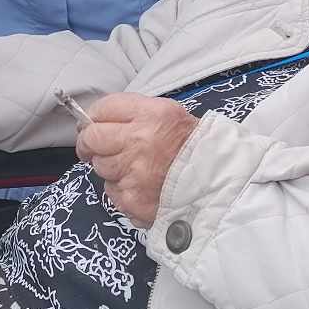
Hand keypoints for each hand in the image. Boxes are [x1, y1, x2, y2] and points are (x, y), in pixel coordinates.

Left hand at [76, 94, 196, 229]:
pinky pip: (112, 192)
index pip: (103, 109)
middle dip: (89, 144)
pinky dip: (122, 190)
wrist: (218, 183)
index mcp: (150, 115)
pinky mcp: (132, 200)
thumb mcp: (169, 114)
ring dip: (110, 168)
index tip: (92, 124)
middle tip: (94, 148)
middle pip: (92, 139)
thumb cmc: (192, 146)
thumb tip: (95, 120)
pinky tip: (141, 186)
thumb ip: (134, 113)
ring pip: (100, 167)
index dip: (93, 117)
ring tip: (133, 168)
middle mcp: (139, 142)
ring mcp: (134, 173)